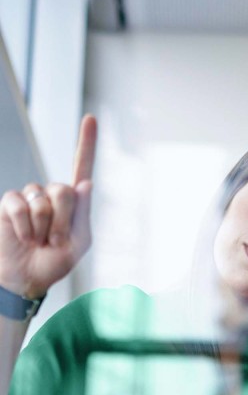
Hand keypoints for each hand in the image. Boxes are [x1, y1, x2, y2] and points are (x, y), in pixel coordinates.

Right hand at [0, 115, 96, 298]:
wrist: (28, 277)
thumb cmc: (56, 260)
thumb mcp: (79, 242)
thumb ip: (83, 213)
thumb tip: (85, 183)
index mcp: (75, 201)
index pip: (82, 167)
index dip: (86, 143)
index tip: (90, 117)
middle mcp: (52, 193)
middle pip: (64, 191)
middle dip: (62, 221)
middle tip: (56, 239)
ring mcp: (30, 197)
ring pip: (42, 201)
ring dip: (43, 228)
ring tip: (40, 240)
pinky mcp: (9, 203)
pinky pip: (18, 205)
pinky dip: (24, 227)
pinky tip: (25, 237)